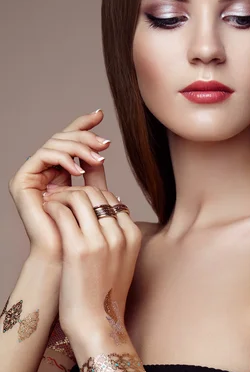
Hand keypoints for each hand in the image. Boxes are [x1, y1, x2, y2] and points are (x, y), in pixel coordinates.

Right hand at [8, 110, 109, 261]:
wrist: (66, 256)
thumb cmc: (83, 231)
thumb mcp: (93, 193)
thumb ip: (93, 170)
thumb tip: (103, 147)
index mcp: (58, 172)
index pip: (69, 141)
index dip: (82, 125)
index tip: (100, 114)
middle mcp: (43, 170)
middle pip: (61, 139)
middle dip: (84, 137)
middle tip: (104, 144)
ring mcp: (31, 175)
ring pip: (53, 144)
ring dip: (78, 148)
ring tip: (97, 159)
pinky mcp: (22, 181)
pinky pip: (42, 156)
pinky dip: (62, 158)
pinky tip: (79, 169)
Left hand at [42, 185, 141, 345]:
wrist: (97, 324)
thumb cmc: (104, 294)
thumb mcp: (120, 260)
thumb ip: (116, 234)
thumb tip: (107, 208)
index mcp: (132, 236)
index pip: (111, 197)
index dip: (90, 194)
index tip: (74, 199)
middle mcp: (120, 235)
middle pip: (96, 193)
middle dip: (74, 190)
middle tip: (58, 196)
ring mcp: (101, 241)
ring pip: (79, 197)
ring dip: (61, 196)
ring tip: (50, 203)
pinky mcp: (79, 249)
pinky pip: (63, 213)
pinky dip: (52, 207)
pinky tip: (47, 213)